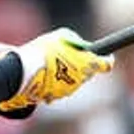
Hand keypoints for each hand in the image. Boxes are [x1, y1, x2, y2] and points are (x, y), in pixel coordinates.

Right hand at [0, 27, 114, 111]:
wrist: (26, 69)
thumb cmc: (45, 49)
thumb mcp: (63, 37)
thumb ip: (76, 42)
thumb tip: (81, 47)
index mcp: (89, 64)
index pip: (106, 65)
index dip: (106, 60)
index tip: (105, 57)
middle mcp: (82, 79)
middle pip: (88, 73)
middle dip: (82, 66)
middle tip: (70, 58)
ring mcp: (69, 90)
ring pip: (72, 82)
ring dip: (66, 74)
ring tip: (52, 65)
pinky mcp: (55, 97)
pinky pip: (58, 89)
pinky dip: (54, 83)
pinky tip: (44, 75)